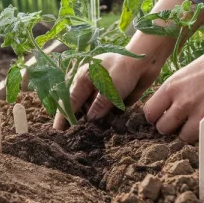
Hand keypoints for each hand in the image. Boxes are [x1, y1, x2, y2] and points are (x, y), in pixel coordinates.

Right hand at [53, 32, 175, 129]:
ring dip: (88, 123)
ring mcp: (100, 93)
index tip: (58, 130)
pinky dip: (101, 121)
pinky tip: (100, 132)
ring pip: (90, 111)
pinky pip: (103, 113)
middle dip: (73, 121)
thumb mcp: (111, 86)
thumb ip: (100, 103)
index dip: (64, 115)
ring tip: (82, 139)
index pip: (70, 99)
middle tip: (67, 138)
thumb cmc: (125, 69)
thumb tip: (90, 119)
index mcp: (83, 78)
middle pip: (77, 106)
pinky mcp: (111, 99)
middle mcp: (89, 86)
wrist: (145, 63)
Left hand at [143, 7, 203, 142]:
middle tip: (181, 124)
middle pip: (161, 127)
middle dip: (170, 128)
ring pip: (179, 136)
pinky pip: (199, 138)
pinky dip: (202, 137)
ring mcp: (197, 111)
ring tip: (196, 126)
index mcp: (172, 84)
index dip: (157, 116)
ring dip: (186, 134)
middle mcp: (180, 99)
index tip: (165, 116)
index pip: (150, 110)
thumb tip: (173, 101)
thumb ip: (180, 88)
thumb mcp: (191, 70)